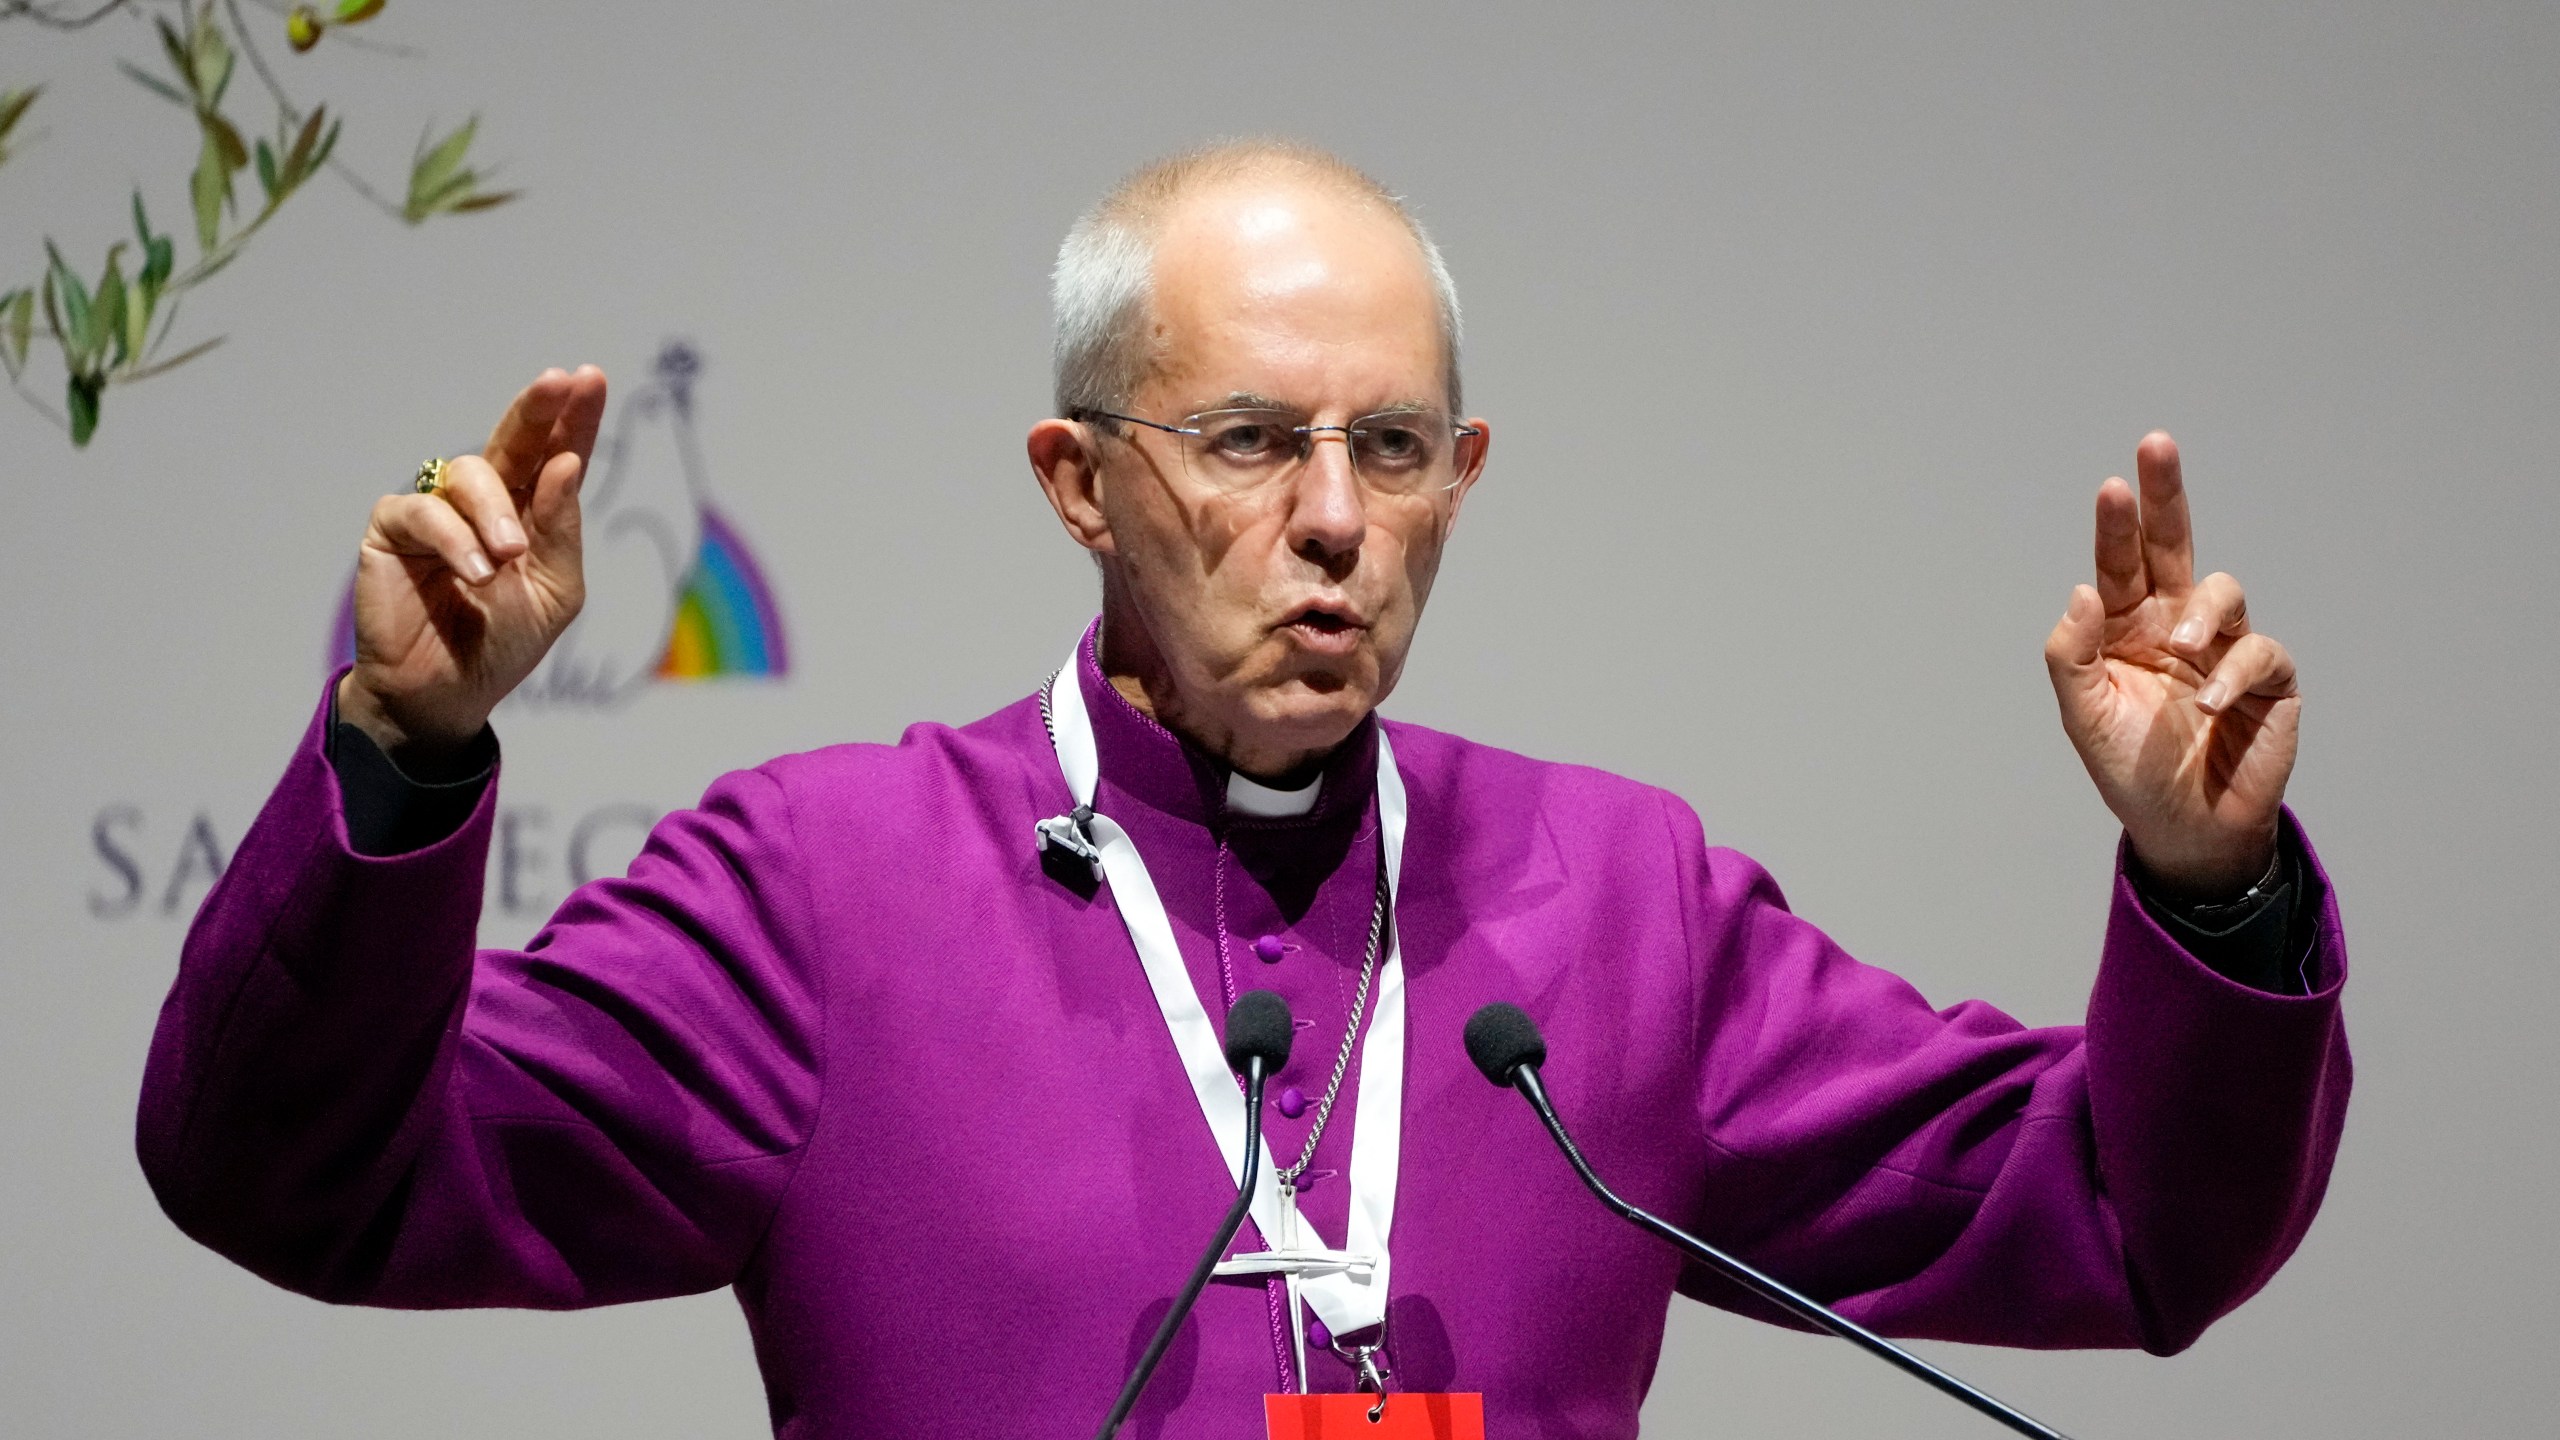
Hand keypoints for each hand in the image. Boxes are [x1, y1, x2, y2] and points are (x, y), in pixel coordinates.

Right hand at [336, 366, 607, 766]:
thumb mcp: (554, 592)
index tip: (590, 378)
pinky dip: (455, 540)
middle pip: (512, 440)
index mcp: (530, 512)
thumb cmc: (501, 644)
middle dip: (536, 409)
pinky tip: (475, 572)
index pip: (555, 455)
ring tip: (509, 555)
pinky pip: (424, 511)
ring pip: (469, 473)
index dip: (573, 418)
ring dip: (496, 512)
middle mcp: (483, 502)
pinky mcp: (393, 529)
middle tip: (558, 382)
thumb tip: (565, 464)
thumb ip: (562, 530)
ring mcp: (437, 510)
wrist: (447, 694)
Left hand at [2043, 432, 2299, 899]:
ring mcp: (2224, 648)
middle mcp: (2176, 625)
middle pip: (2175, 545)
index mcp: (2126, 626)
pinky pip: (2258, 654)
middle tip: (2156, 445)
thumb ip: (2071, 654)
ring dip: (2200, 612)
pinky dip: (2232, 672)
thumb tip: (2082, 589)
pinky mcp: (2268, 680)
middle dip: (2166, 495)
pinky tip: (2210, 703)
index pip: (2121, 563)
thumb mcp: (2083, 715)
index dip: (2119, 525)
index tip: (2113, 486)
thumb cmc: (2131, 769)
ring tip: (2178, 648)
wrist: (2183, 829)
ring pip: (2223, 592)